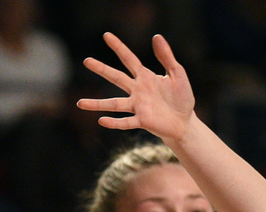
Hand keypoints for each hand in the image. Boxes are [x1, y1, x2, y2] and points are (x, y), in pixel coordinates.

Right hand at [78, 33, 194, 141]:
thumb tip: (156, 36)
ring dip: (97, 104)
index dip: (118, 47)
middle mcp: (137, 91)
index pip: (129, 59)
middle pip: (116, 78)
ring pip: (114, 104)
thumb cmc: (181, 98)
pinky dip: (114, 122)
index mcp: (145, 77)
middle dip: (102, 69)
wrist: (185, 122)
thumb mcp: (178, 74)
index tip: (106, 35)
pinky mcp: (142, 121)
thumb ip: (167, 57)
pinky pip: (126, 122)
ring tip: (80, 103)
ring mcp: (138, 106)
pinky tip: (102, 120)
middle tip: (86, 61)